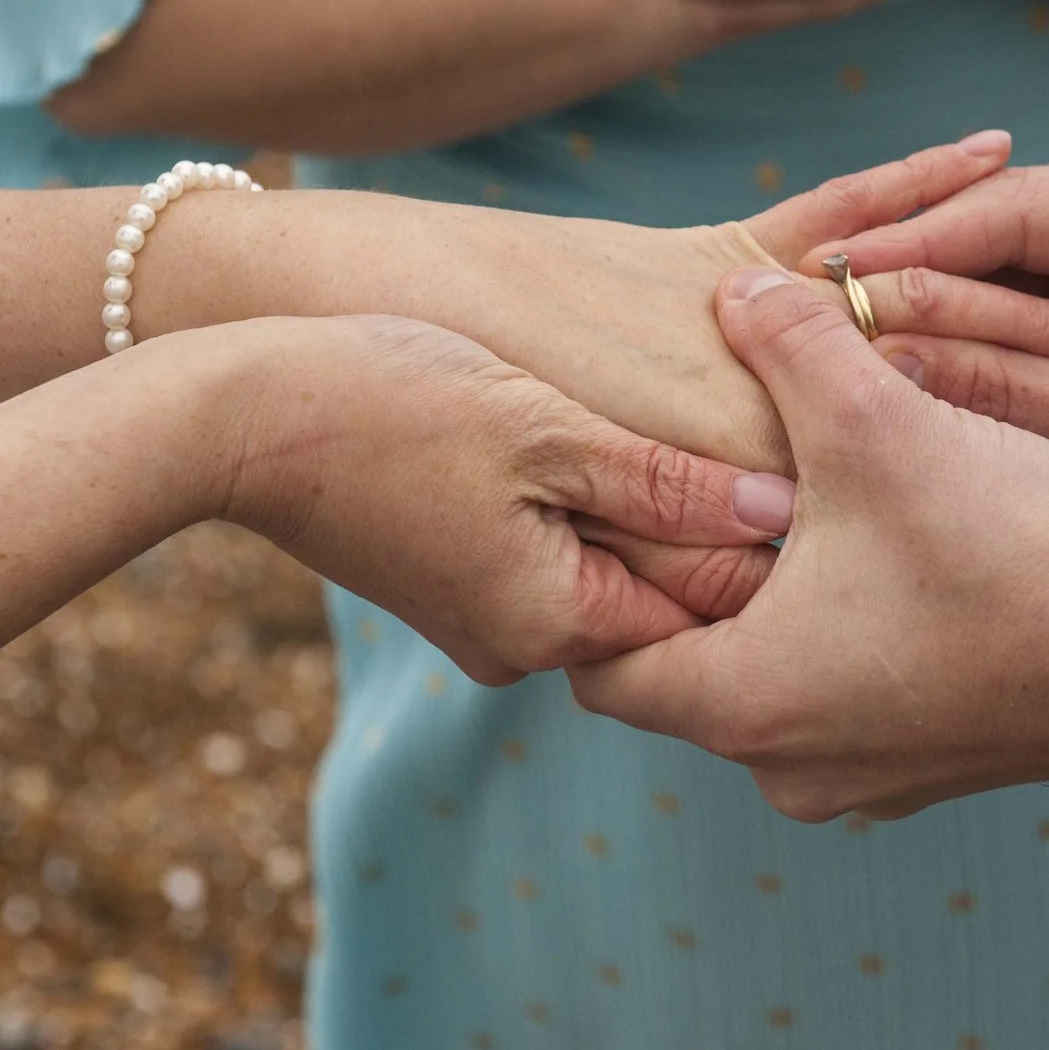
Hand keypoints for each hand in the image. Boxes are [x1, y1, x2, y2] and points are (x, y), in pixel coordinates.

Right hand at [215, 315, 787, 684]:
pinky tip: (600, 446)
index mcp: (556, 623)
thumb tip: (779, 514)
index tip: (816, 478)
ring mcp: (481, 622)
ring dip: (649, 516)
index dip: (770, 550)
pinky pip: (552, 561)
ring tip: (692, 436)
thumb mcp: (546, 430)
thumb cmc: (385, 401)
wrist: (232, 414)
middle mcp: (521, 647)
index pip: (710, 613)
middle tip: (772, 446)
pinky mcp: (452, 584)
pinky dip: (585, 511)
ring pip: (607, 577)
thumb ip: (663, 482)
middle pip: (662, 604)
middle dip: (712, 535)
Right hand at [324, 134, 1048, 478]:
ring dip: (970, 300)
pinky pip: (803, 237)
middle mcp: (704, 461)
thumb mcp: (545, 465)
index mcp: (672, 532)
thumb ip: (676, 495)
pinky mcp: (673, 290)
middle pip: (875, 440)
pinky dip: (887, 191)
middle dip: (999, 413)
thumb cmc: (384, 422)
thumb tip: (797, 529)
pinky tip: (983, 135)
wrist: (273, 360)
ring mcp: (691, 385)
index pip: (841, 538)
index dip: (955, 513)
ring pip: (858, 337)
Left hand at [570, 268, 1048, 821]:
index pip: (599, 660)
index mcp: (740, 704)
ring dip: (779, 600)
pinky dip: (850, 631)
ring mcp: (866, 778)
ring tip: (805, 501)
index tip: (626, 501)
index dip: (601, 574)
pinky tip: (892, 547)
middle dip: (694, 577)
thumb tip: (733, 289)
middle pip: (685, 668)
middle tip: (711, 482)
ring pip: (773, 678)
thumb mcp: (881, 421)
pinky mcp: (933, 764)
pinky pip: (850, 695)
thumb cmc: (1012, 551)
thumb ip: (790, 344)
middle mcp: (786, 768)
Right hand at [808, 164, 1048, 583]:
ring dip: (913, 298)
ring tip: (812, 332)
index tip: (818, 281)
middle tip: (789, 304)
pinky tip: (872, 357)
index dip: (911, 246)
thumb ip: (993, 382)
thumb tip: (862, 349)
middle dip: (898, 267)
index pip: (1016, 209)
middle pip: (995, 221)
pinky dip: (948, 327)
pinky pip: (1006, 293)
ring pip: (990, 256)